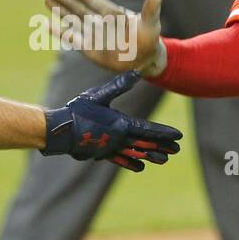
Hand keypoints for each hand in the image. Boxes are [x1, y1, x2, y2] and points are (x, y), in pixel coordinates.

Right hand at [42, 70, 181, 170]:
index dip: (164, 133)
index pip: (148, 129)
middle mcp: (119, 139)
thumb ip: (119, 85)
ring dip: (151, 157)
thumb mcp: (98, 95)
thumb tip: (137, 72)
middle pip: (145, 143)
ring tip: (164, 161)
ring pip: (136, 154)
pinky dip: (132, 162)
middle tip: (177, 150)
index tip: (178, 136)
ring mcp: (111, 148)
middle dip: (162, 146)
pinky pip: (121, 159)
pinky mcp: (101, 153)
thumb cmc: (78, 111)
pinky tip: (140, 167)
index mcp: (121, 124)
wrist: (60, 132)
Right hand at [46, 0, 164, 74]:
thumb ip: (150, 10)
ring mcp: (93, 34)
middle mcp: (99, 21)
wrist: (145, 59)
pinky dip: (60, 32)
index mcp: (111, 13)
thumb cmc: (149, 38)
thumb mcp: (151, 23)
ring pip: (73, 20)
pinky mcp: (89, 49)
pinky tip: (48, 24)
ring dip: (60, 11)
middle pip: (78, 7)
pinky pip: (72, 39)